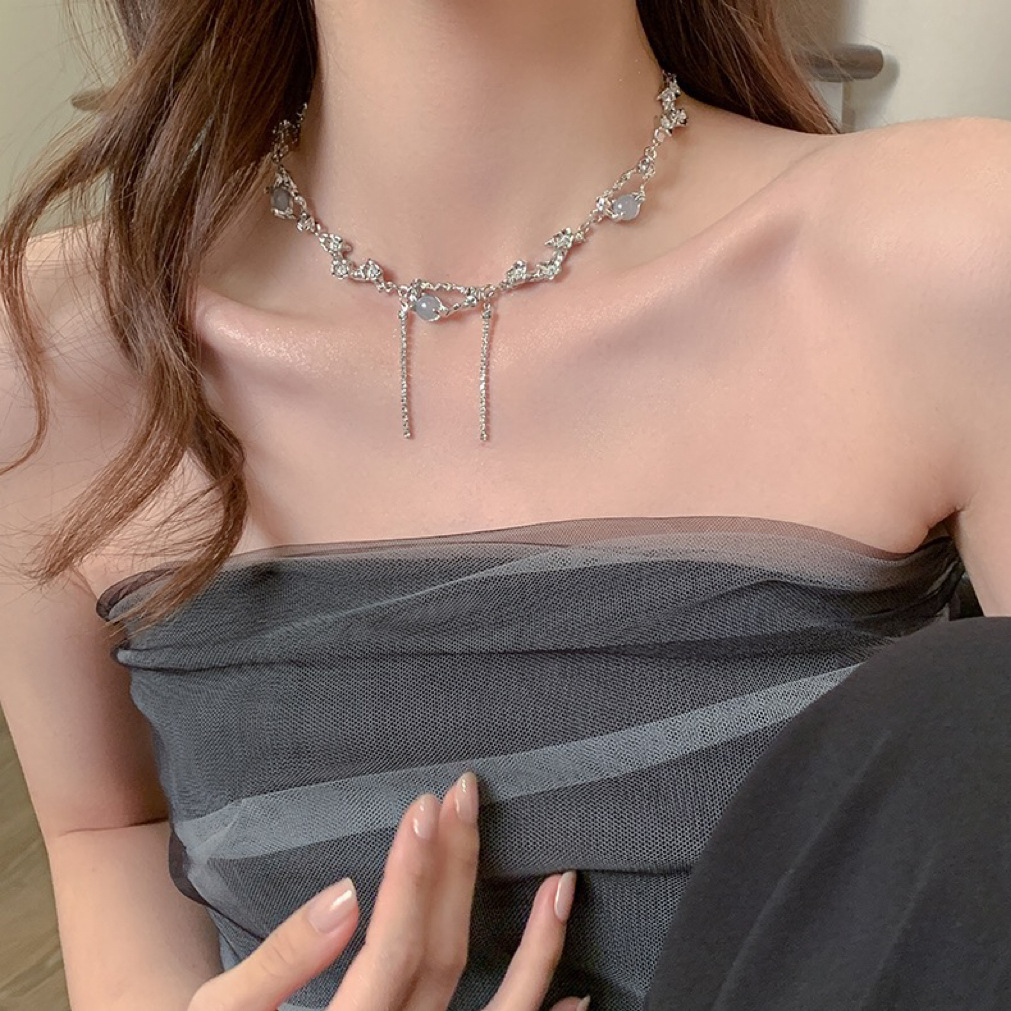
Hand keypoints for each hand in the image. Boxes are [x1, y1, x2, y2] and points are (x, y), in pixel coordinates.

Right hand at [187, 772, 586, 1010]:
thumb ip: (281, 960)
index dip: (412, 877)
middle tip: (466, 795)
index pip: (391, 951)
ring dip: (537, 949)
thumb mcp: (223, 1010)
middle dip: (456, 869)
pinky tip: (579, 990)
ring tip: (564, 884)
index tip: (425, 806)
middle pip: (441, 957)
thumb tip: (345, 894)